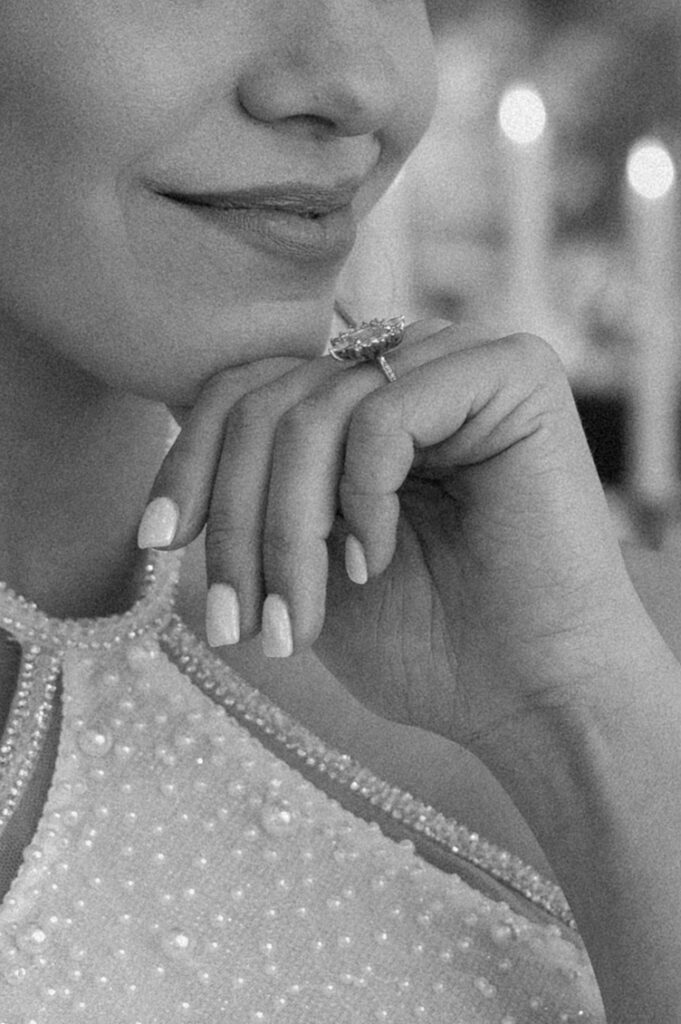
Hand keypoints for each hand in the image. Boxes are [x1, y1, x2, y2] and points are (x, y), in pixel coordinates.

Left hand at [142, 320, 649, 750]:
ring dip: (287, 530)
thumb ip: (256, 493)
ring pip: (313, 412)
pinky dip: (362, 500)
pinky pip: (384, 417)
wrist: (530, 697)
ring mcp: (460, 360)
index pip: (247, 389)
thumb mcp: (303, 562)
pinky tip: (376, 562)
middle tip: (234, 620)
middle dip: (234, 521)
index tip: (157, 541)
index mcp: (365, 401)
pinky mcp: (511, 373)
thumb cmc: (424, 640)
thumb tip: (174, 440)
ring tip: (298, 617)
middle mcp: (410, 365)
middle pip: (268, 401)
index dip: (189, 460)